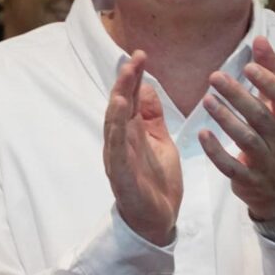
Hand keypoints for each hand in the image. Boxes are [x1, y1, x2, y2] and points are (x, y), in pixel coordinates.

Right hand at [102, 51, 182, 247]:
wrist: (158, 220)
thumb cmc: (157, 182)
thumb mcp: (160, 141)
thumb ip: (152, 117)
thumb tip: (146, 87)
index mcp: (132, 133)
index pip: (130, 99)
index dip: (134, 77)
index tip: (141, 55)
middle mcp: (121, 141)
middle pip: (120, 107)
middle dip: (125, 82)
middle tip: (134, 58)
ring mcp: (118, 157)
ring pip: (113, 125)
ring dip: (117, 103)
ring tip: (124, 81)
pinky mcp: (121, 174)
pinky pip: (116, 149)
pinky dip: (116, 130)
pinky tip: (120, 113)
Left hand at [200, 40, 274, 221]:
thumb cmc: (273, 138)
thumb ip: (270, 74)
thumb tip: (261, 38)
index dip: (270, 82)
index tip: (249, 65)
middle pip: (260, 115)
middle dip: (239, 96)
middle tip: (214, 76)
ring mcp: (264, 160)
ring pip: (247, 139)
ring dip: (226, 119)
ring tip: (206, 100)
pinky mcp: (248, 179)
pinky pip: (232, 167)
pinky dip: (217, 152)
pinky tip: (202, 135)